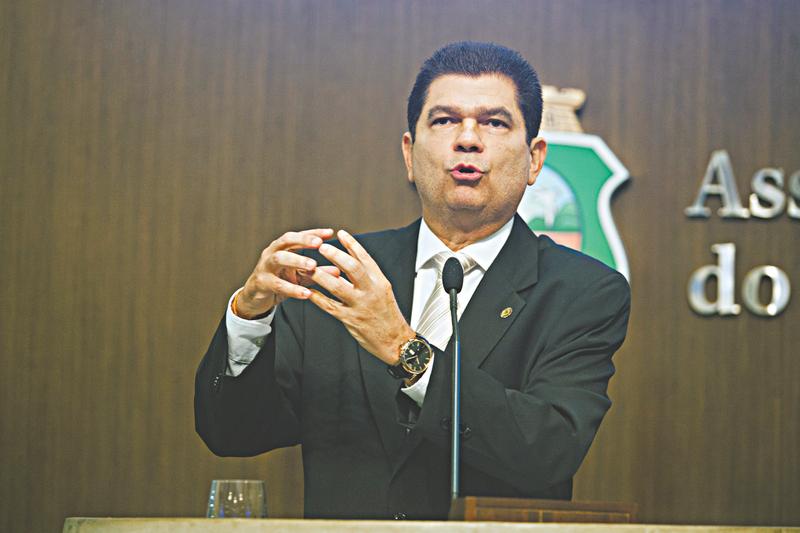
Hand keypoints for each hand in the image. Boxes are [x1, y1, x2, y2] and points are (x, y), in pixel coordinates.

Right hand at [236, 228, 340, 318]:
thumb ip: (317, 273)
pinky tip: (306, 293)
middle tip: (319, 244)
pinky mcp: (261, 283)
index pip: (298, 236)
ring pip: (279, 259)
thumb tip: (338, 271)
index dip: (313, 233)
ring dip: (297, 260)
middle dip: (303, 240)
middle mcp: (272, 253)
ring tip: (313, 266)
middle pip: (286, 240)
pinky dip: (293, 289)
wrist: (256, 298)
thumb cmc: (279, 281)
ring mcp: (265, 267)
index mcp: (282, 248)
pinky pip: (277, 284)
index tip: (329, 232)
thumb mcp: (300, 277)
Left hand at [308, 230, 415, 364]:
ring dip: (321, 275)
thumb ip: (368, 277)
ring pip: (338, 286)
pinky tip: (309, 292)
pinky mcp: (351, 319)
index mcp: (380, 282)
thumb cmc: (388, 315)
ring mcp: (360, 305)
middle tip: (322, 247)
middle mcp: (371, 291)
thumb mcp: (383, 291)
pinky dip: (318, 298)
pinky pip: (330, 306)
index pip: (365, 258)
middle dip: (336, 255)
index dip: (352, 244)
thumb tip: (350, 261)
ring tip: (310, 267)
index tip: (341, 234)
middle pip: (353, 268)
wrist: (396, 341)